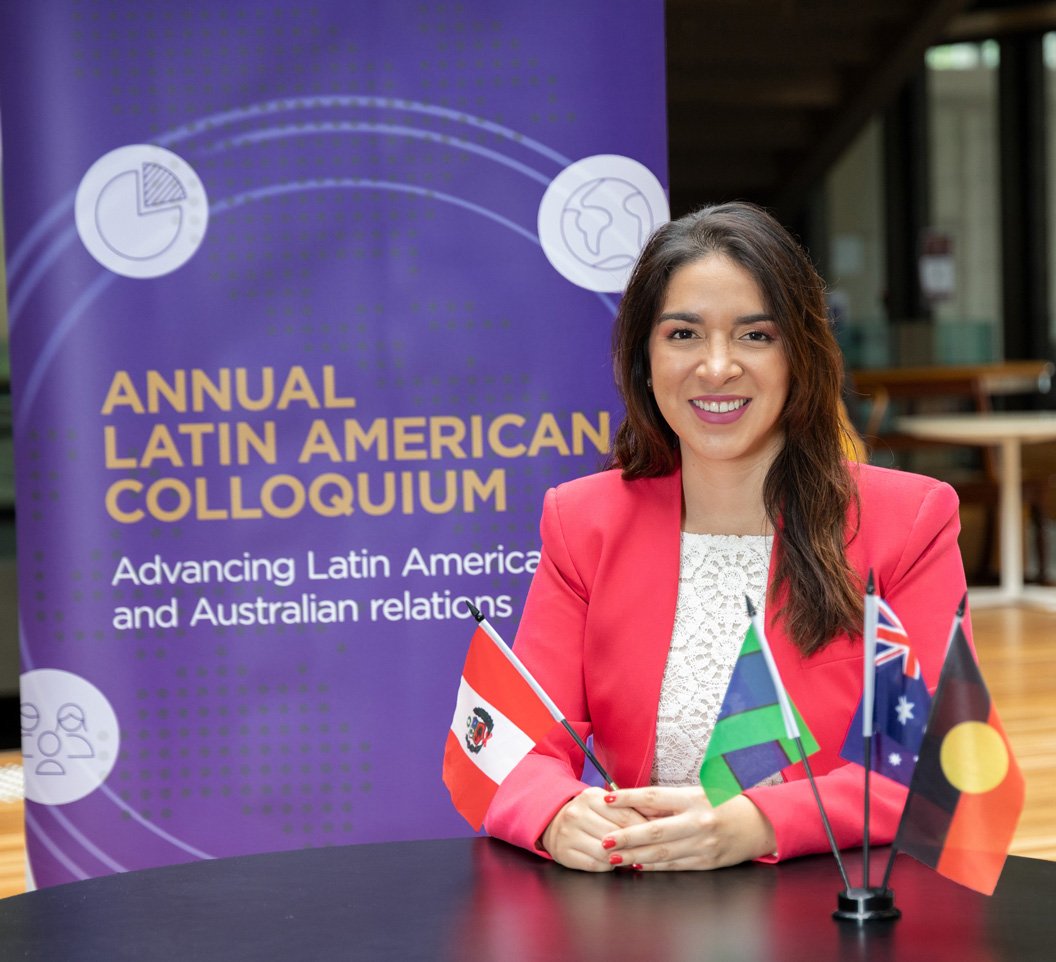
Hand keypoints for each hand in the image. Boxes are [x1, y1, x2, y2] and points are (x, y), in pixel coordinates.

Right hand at [541, 787, 650, 871]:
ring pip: (606, 852)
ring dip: (621, 857)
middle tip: (646, 849)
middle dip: (634, 844)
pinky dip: (607, 865)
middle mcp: (577, 814)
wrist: (552, 821)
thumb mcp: (603, 803)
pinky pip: (595, 865)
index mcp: (590, 797)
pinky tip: (611, 861)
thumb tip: (654, 822)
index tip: (656, 835)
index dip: (644, 828)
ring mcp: (568, 834)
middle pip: (617, 835)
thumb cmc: (587, 813)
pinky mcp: (564, 853)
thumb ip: (625, 809)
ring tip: (627, 854)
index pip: (626, 815)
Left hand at [598, 786, 775, 870]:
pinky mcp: (706, 863)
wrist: (758, 824)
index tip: (607, 798)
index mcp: (693, 798)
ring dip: (635, 856)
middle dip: (627, 837)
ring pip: (662, 853)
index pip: (654, 796)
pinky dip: (654, 866)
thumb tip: (633, 805)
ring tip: (613, 857)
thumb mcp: (696, 793)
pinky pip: (675, 865)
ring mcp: (703, 845)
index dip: (628, 798)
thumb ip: (667, 801)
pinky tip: (637, 865)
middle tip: (604, 841)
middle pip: (655, 831)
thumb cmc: (723, 802)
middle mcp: (697, 822)